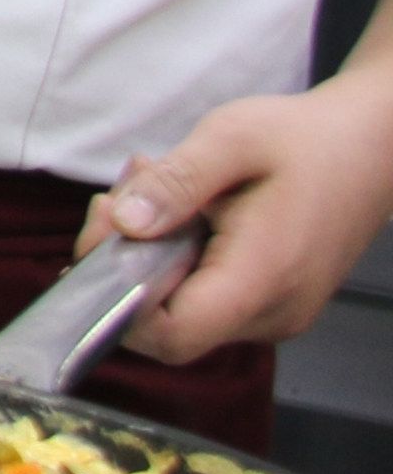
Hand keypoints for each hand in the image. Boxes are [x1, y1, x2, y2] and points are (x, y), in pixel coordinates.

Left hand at [77, 78, 392, 360]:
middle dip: (125, 262)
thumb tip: (122, 223)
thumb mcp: (231, 138)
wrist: (373, 148)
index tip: (107, 231)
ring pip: (182, 311)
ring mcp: (276, 314)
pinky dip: (176, 257)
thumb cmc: (306, 139)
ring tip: (153, 182)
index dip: (119, 298)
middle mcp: (273, 314)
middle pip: (167, 326)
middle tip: (124, 190)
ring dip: (148, 253)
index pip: (172, 335)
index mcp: (265, 278)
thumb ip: (175, 183)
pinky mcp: (272, 303)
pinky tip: (181, 205)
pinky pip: (206, 298)